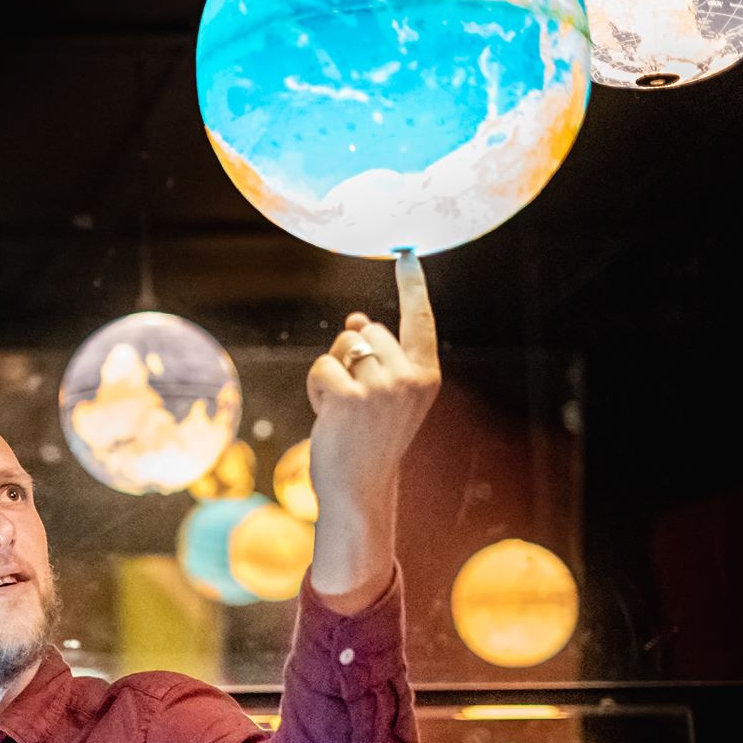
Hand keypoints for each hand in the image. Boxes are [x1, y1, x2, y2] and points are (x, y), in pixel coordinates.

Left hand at [305, 251, 441, 515]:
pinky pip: (321, 366)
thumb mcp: (379, 394)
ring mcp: (384, 387)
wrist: (358, 487)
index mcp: (426, 375)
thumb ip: (374, 356)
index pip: (420, 321)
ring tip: (342, 408)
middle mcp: (411, 377)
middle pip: (369, 330)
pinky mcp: (353, 397)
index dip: (413, 286)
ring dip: (331, 372)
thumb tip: (356, 319)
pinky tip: (327, 414)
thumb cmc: (367, 438)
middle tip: (356, 400)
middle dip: (351, 355)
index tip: (408, 255)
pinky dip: (316, 387)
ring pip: (343, 345)